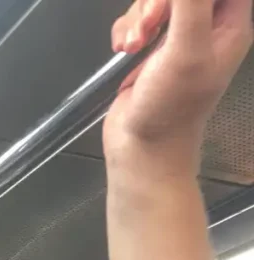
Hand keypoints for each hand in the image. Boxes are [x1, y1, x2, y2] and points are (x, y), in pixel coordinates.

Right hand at [104, 0, 252, 173]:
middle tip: (152, 22)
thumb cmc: (170, 109)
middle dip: (159, 0)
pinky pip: (136, 19)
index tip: (172, 4)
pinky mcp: (150, 49)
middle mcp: (206, 28)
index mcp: (230, 26)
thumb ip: (190, 3)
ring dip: (138, 16)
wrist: (141, 150)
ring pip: (156, 1)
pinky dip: (126, 31)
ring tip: (133, 45)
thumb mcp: (187, 50)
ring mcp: (176, 38)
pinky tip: (124, 50)